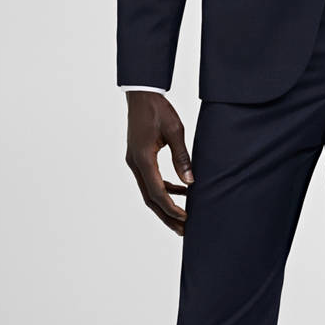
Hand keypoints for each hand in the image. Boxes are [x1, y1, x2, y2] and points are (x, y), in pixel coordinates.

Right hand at [124, 90, 193, 234]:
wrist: (141, 95)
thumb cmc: (158, 109)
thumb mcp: (175, 130)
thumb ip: (182, 157)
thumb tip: (190, 181)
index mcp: (143, 159)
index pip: (157, 192)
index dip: (172, 208)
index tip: (186, 219)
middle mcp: (135, 163)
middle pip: (150, 198)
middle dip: (167, 215)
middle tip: (184, 230)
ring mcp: (134, 161)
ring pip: (149, 191)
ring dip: (165, 204)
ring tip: (183, 216)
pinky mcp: (138, 158)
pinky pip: (150, 179)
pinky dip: (163, 188)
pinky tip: (180, 190)